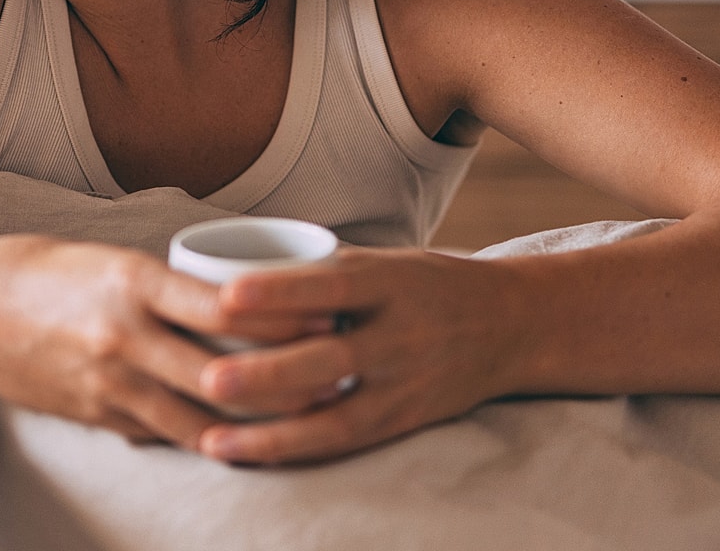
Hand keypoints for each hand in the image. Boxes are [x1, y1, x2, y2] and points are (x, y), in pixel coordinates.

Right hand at [0, 235, 325, 448]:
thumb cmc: (38, 271)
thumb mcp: (107, 259)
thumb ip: (166, 282)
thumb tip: (237, 300)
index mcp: (133, 280)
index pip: (226, 305)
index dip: (284, 317)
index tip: (329, 315)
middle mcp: (125, 334)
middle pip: (227, 371)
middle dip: (288, 381)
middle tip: (339, 377)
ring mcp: (110, 382)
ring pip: (204, 417)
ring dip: (259, 424)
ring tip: (309, 419)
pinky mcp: (98, 415)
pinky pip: (167, 434)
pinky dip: (209, 438)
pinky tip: (246, 441)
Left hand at [190, 247, 525, 463]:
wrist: (511, 325)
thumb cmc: (425, 284)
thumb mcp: (383, 262)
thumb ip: (320, 270)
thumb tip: (231, 265)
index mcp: (391, 283)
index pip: (331, 285)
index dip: (280, 291)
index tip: (226, 295)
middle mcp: (401, 335)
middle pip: (331, 359)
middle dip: (268, 375)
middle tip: (208, 380)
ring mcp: (406, 384)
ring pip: (337, 417)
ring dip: (274, 435)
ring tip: (215, 441)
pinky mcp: (406, 420)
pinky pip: (348, 443)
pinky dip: (299, 452)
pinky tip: (252, 458)